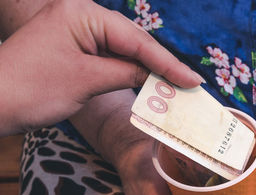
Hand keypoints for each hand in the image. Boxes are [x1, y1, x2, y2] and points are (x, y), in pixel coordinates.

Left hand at [0, 0, 202, 135]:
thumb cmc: (32, 89)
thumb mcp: (87, 80)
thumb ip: (127, 72)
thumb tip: (157, 76)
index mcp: (82, 13)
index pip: (136, 40)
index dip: (168, 63)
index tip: (193, 80)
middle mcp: (80, 15)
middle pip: (133, 40)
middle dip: (161, 64)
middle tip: (190, 84)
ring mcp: (76, 31)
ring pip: (123, 49)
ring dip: (147, 68)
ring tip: (175, 85)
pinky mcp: (73, 47)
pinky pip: (109, 57)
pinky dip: (128, 71)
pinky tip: (147, 82)